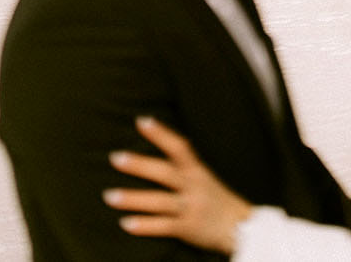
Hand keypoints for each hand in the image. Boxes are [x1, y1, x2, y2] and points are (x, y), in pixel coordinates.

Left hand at [104, 115, 253, 252]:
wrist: (241, 228)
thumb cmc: (217, 200)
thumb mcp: (204, 178)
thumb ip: (184, 167)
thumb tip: (158, 148)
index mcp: (197, 171)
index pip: (179, 147)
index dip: (161, 134)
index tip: (142, 121)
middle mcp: (194, 186)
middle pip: (164, 172)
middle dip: (139, 165)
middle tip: (115, 157)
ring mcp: (191, 207)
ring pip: (159, 201)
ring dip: (133, 199)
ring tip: (109, 196)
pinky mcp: (188, 228)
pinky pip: (164, 226)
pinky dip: (145, 225)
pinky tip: (125, 224)